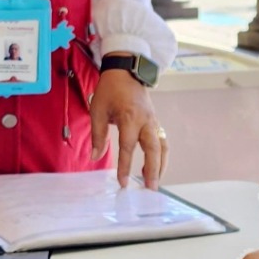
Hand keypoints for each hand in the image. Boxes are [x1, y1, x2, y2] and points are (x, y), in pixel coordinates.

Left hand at [89, 66, 164, 188]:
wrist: (125, 70)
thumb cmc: (109, 90)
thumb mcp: (97, 110)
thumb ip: (98, 135)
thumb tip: (95, 157)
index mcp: (129, 118)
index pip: (128, 147)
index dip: (125, 167)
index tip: (123, 183)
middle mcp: (146, 121)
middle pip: (154, 150)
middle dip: (153, 170)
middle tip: (151, 188)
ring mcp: (153, 121)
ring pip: (162, 147)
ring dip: (160, 165)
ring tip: (154, 181)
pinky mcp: (155, 121)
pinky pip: (162, 141)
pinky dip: (161, 156)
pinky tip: (156, 166)